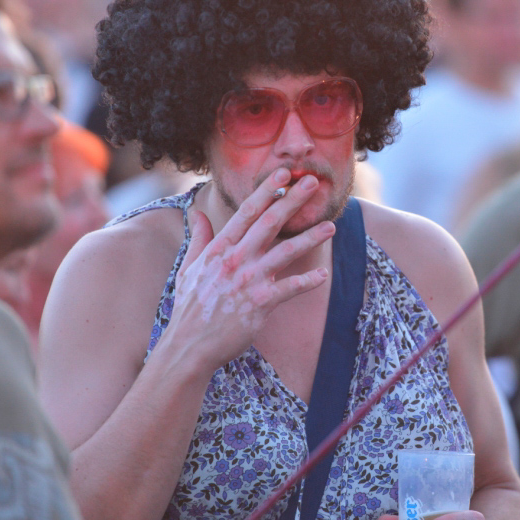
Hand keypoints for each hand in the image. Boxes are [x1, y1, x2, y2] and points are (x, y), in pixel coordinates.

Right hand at [150, 168, 334, 369]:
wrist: (189, 345)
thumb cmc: (189, 307)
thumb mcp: (188, 268)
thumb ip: (198, 238)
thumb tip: (195, 212)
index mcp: (220, 248)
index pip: (247, 211)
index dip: (267, 190)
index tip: (283, 174)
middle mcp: (236, 259)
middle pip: (269, 222)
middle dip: (292, 200)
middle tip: (313, 183)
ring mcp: (249, 280)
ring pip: (285, 252)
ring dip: (310, 238)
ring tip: (331, 226)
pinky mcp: (260, 304)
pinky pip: (290, 288)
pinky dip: (307, 281)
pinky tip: (323, 275)